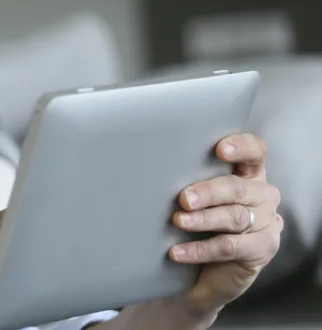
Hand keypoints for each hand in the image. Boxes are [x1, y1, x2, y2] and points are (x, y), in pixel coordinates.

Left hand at [166, 133, 281, 317]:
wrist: (210, 272)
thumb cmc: (200, 225)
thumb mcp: (197, 200)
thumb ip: (190, 184)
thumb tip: (152, 172)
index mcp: (249, 174)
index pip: (255, 152)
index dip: (242, 147)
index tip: (220, 149)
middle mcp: (262, 195)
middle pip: (238, 188)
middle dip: (208, 192)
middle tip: (184, 199)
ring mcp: (267, 222)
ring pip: (234, 217)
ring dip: (203, 219)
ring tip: (178, 221)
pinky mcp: (263, 248)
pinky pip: (229, 247)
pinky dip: (200, 249)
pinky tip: (177, 252)